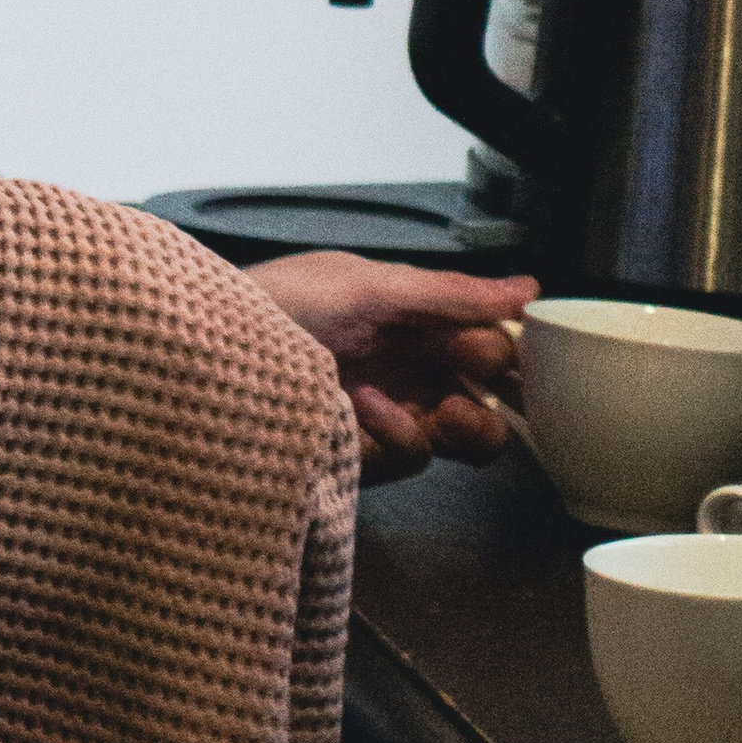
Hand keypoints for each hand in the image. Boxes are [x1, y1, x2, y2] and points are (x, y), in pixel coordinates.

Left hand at [244, 255, 537, 478]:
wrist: (204, 361)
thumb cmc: (272, 306)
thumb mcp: (366, 287)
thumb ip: (450, 294)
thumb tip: (527, 289)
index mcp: (410, 314)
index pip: (487, 333)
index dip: (514, 343)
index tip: (537, 349)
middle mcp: (406, 364)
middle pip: (491, 390)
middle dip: (502, 389)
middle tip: (491, 381)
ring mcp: (391, 412)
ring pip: (468, 434)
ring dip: (467, 422)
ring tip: (449, 412)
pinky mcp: (369, 455)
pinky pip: (417, 454)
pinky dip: (404, 433)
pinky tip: (369, 410)